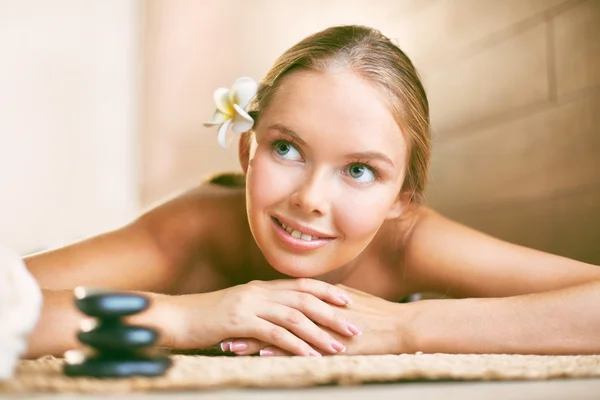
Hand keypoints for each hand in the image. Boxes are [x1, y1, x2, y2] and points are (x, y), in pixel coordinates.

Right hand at [171, 279, 362, 355]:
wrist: (177, 317)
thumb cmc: (208, 317)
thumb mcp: (239, 308)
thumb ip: (262, 309)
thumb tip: (283, 317)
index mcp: (262, 287)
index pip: (301, 285)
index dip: (327, 291)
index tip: (348, 300)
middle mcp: (260, 291)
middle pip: (304, 299)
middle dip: (332, 313)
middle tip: (355, 326)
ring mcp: (250, 304)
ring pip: (294, 316)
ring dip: (319, 332)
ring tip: (339, 346)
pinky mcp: (240, 321)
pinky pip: (274, 333)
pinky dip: (295, 344)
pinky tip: (310, 355)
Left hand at [222, 285, 410, 355]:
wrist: (402, 326)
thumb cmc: (377, 314)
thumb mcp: (348, 300)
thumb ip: (325, 298)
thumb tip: (308, 298)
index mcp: (316, 300)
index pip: (276, 304)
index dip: (253, 310)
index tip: (231, 315)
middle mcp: (315, 311)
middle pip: (272, 317)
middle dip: (245, 324)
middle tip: (219, 330)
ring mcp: (323, 328)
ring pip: (281, 333)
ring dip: (255, 340)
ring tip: (230, 347)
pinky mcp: (333, 345)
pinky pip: (303, 349)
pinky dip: (281, 352)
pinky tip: (261, 357)